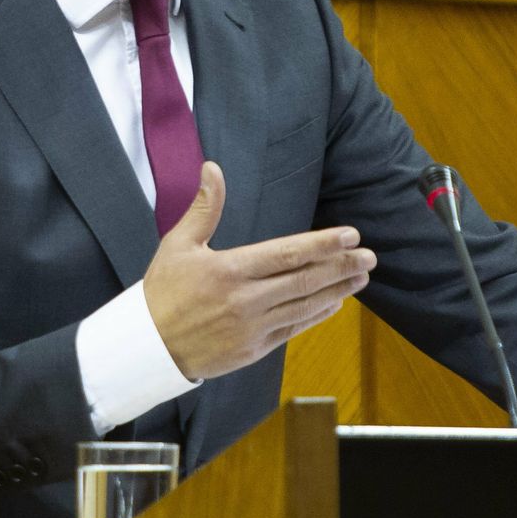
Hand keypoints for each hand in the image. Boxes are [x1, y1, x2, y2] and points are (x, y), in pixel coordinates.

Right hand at [142, 162, 375, 380]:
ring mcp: (252, 328)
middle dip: (341, 267)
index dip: (322, 245)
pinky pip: (293, 330)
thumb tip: (213, 168)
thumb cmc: (162, 292)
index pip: (287, 254)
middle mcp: (246, 300)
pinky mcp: (253, 350)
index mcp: (229, 270)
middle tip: (370, 257)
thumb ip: (204, 207)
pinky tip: (333, 303)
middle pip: (304, 280)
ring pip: (304, 306)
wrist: (146, 348)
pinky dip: (316, 315)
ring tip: (361, 277)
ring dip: (336, 290)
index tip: (350, 236)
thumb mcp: (178, 244)